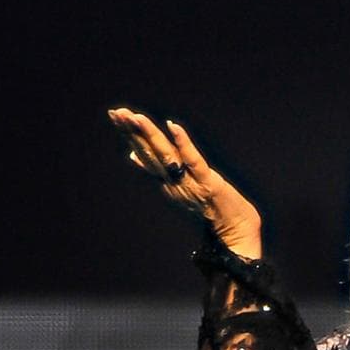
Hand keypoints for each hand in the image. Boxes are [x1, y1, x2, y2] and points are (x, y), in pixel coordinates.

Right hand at [108, 108, 261, 258]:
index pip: (144, 153)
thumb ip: (158, 172)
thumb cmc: (212, 211)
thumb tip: (133, 157)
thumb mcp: (179, 189)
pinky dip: (183, 143)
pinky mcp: (208, 183)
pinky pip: (193, 160)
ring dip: (150, 135)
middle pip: (149, 152)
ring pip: (165, 154)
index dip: (129, 135)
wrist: (234, 236)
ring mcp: (189, 182)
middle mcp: (173, 182)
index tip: (115, 116)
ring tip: (134, 116)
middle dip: (131, 132)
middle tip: (115, 112)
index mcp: (166, 181)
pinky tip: (173, 126)